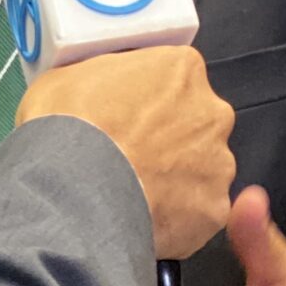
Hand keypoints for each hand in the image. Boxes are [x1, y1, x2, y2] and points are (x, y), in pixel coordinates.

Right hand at [19, 45, 234, 260]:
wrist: (74, 186)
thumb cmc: (69, 127)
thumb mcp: (68, 77)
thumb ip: (104, 79)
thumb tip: (101, 94)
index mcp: (180, 68)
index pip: (173, 76)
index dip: (147, 98)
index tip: (128, 113)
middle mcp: (210, 111)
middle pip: (195, 122)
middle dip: (169, 138)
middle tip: (130, 154)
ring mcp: (217, 162)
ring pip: (200, 169)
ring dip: (173, 178)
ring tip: (131, 190)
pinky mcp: (213, 209)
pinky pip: (196, 212)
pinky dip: (175, 217)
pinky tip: (142, 216)